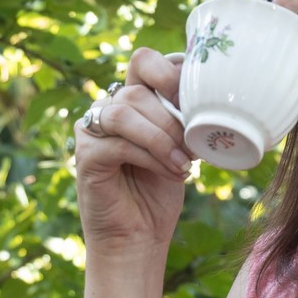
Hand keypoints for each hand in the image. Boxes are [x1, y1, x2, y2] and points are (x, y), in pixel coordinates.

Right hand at [74, 48, 190, 252]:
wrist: (140, 236)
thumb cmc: (161, 190)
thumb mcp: (181, 146)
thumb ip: (184, 116)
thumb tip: (212, 92)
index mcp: (132, 97)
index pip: (145, 61)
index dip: (170, 71)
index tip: (197, 99)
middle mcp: (108, 107)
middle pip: (138, 88)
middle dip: (172, 117)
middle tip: (194, 147)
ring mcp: (91, 130)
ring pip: (125, 111)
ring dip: (162, 138)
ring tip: (183, 163)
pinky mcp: (85, 155)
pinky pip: (118, 143)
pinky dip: (151, 157)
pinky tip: (171, 172)